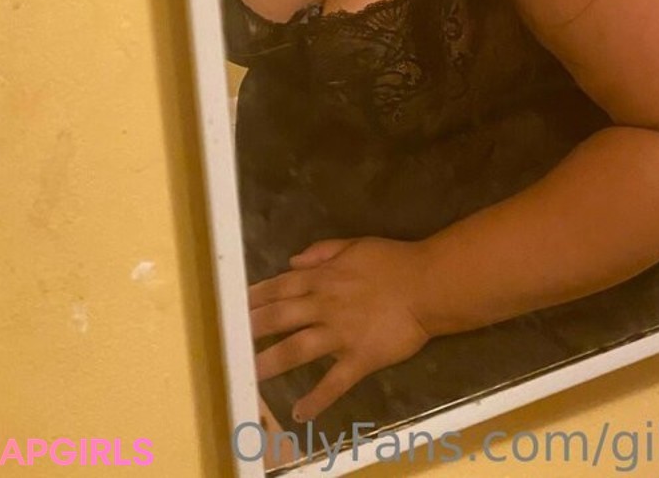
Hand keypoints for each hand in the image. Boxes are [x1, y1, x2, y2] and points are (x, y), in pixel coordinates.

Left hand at [248, 236, 432, 420]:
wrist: (427, 285)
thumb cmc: (393, 261)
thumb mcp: (355, 245)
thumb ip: (322, 252)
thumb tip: (292, 261)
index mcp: (323, 278)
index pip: (281, 287)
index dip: (256, 297)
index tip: (235, 306)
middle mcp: (324, 305)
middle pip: (280, 317)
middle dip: (252, 329)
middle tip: (231, 340)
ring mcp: (340, 334)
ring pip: (297, 349)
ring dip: (271, 362)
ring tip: (249, 375)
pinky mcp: (359, 358)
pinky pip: (334, 382)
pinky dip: (317, 399)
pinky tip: (300, 412)